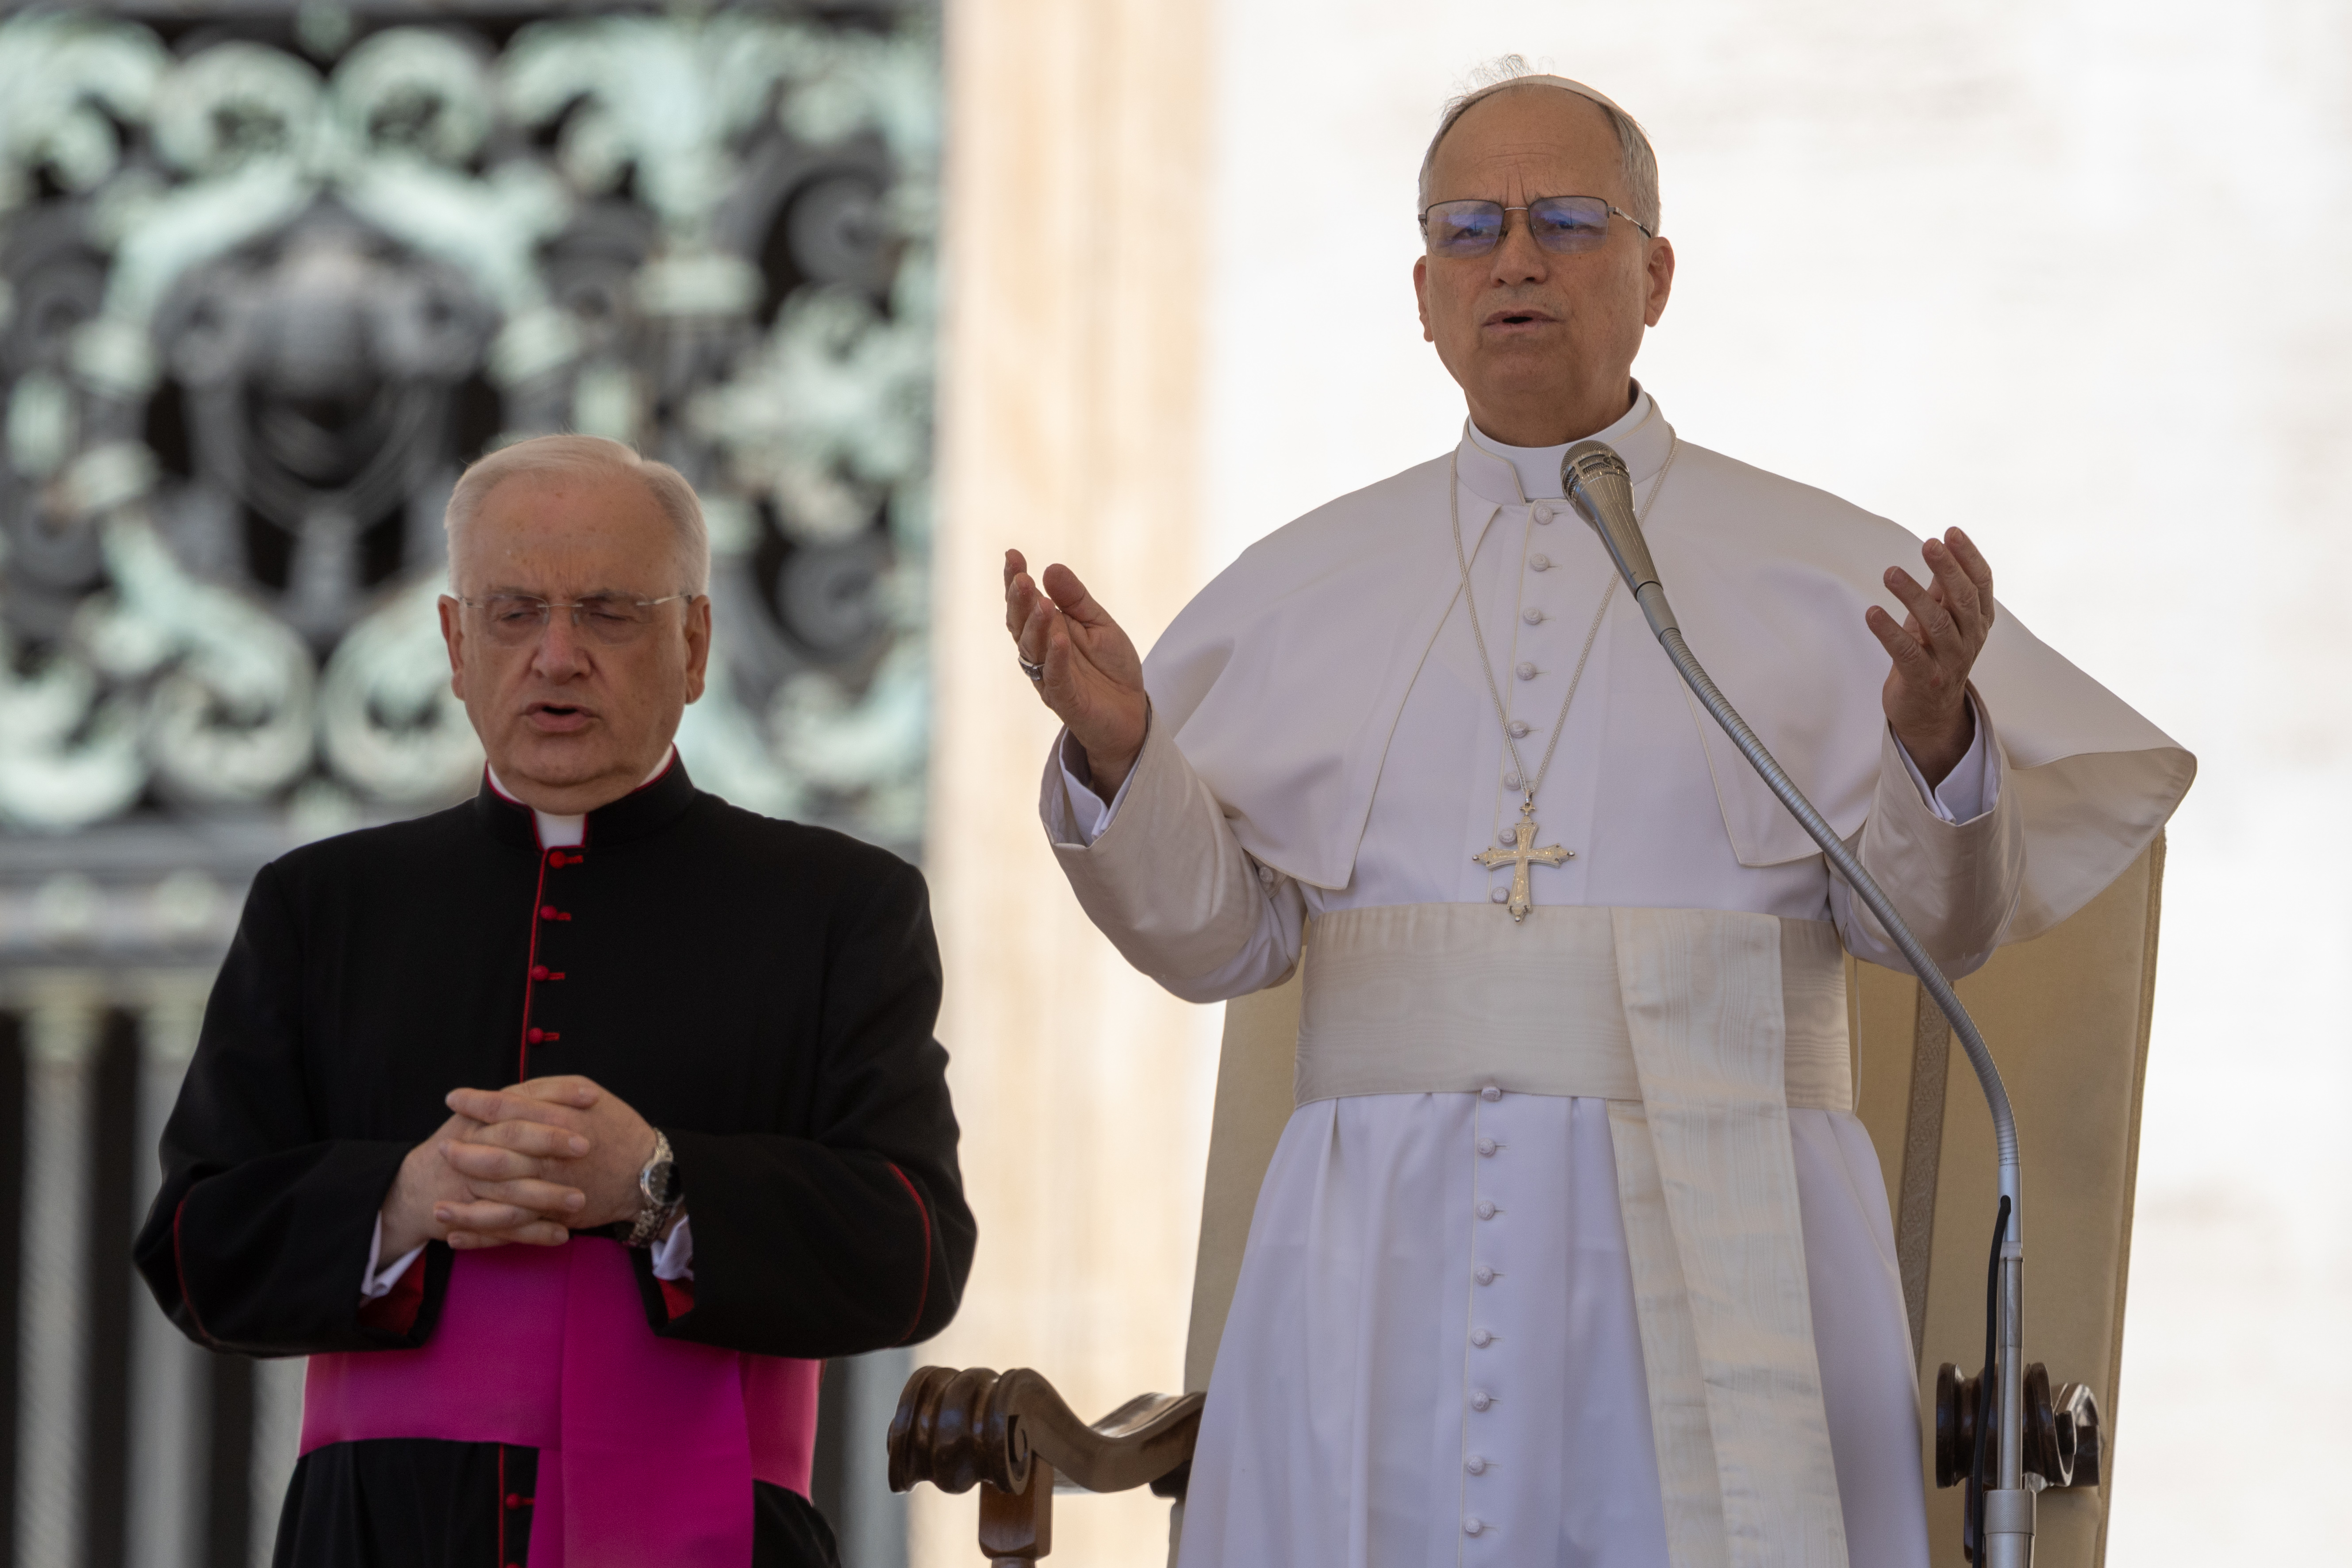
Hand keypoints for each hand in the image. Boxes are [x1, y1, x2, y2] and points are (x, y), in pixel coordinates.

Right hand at [377, 1109, 587, 1257]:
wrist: (415, 1188)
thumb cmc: (460, 1146)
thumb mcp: (480, 1117)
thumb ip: (520, 1102)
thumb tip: (580, 1090)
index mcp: (479, 1120)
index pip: (519, 1100)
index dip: (556, 1095)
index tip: (592, 1097)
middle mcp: (471, 1148)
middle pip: (513, 1139)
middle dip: (550, 1142)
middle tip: (587, 1147)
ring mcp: (470, 1186)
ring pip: (511, 1191)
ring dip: (547, 1197)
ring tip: (581, 1201)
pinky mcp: (471, 1218)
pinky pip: (504, 1229)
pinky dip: (534, 1234)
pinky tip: (562, 1235)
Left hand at [443, 1076, 660, 1233]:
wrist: (648, 1173)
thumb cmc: (619, 1129)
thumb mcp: (590, 1092)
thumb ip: (552, 1089)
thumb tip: (516, 1090)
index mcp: (555, 1121)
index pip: (505, 1108)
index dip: (476, 1103)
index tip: (453, 1099)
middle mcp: (547, 1157)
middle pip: (493, 1156)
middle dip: (463, 1154)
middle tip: (441, 1150)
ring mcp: (548, 1191)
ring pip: (495, 1200)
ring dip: (462, 1206)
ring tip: (435, 1207)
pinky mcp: (552, 1218)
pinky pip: (510, 1231)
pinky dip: (481, 1236)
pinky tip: (456, 1235)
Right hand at [1004, 549, 1148, 793]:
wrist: (1131, 713)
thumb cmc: (1111, 668)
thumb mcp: (1099, 624)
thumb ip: (1076, 600)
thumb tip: (1051, 568)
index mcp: (1047, 631)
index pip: (1024, 604)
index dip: (1015, 580)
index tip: (1012, 554)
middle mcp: (1041, 653)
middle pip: (1020, 624)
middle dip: (1019, 600)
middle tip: (1021, 578)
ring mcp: (1050, 677)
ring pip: (1033, 650)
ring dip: (1036, 625)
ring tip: (1042, 602)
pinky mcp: (1066, 700)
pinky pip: (1056, 677)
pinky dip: (1056, 657)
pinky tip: (1060, 638)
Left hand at [1868, 527, 1994, 786]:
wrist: (1929, 713)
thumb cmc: (1933, 656)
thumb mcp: (1941, 619)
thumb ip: (1942, 589)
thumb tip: (1941, 547)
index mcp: (1978, 622)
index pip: (1981, 584)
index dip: (1968, 558)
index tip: (1950, 532)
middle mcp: (1969, 640)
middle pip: (1963, 600)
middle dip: (1947, 570)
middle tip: (1928, 544)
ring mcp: (1949, 662)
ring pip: (1937, 625)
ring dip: (1914, 596)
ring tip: (1891, 573)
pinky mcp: (1924, 680)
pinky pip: (1908, 653)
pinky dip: (1889, 632)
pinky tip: (1872, 613)